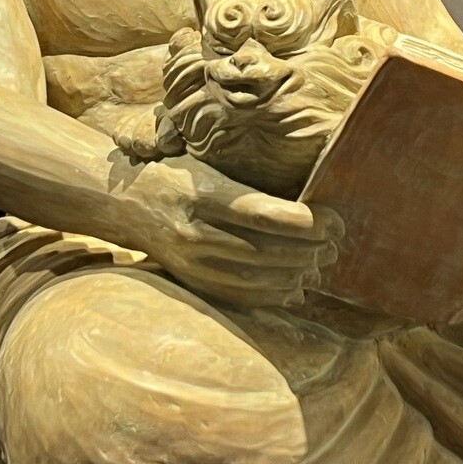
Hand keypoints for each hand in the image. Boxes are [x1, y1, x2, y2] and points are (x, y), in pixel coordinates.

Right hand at [122, 153, 339, 309]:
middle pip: (267, 252)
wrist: (126, 203)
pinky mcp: (194, 281)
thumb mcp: (210, 167)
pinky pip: (242, 296)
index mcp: (204, 193)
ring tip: (321, 263)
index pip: (265, 215)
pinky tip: (296, 286)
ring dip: (299, 275)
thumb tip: (306, 212)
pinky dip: (276, 295)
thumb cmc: (178, 174)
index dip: (308, 222)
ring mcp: (193, 262)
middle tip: (336, 243)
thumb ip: (250, 189)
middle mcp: (197, 231)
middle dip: (311, 251)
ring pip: (258, 280)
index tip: (335, 221)